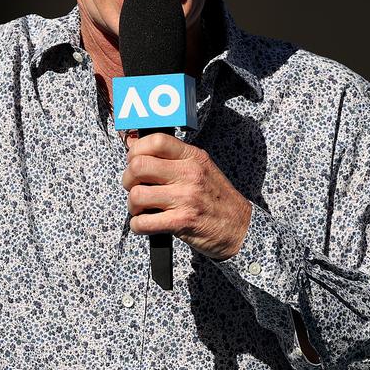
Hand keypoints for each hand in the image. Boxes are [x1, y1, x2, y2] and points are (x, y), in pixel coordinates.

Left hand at [121, 132, 251, 259]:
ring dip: (132, 205)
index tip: (134, 161)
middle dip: (128, 179)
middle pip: (138, 166)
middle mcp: (189, 174)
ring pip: (137, 195)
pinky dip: (137, 225)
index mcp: (193, 157)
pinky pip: (143, 222)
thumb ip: (172, 158)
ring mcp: (185, 198)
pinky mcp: (181, 222)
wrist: (241, 228)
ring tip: (142, 208)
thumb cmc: (215, 198)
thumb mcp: (201, 169)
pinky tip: (145, 224)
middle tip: (134, 187)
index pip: (156, 140)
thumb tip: (133, 143)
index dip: (136, 150)